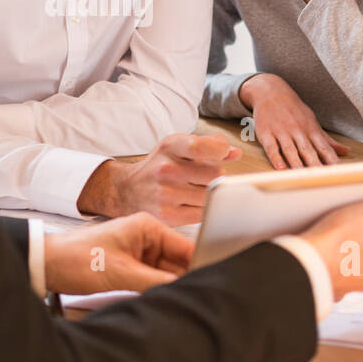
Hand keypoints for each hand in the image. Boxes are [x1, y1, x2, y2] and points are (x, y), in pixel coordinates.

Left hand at [44, 213, 193, 293]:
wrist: (48, 264)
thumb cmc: (78, 259)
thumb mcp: (121, 274)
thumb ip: (155, 283)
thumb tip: (183, 291)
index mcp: (148, 227)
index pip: (187, 247)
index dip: (201, 266)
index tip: (210, 285)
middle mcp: (147, 237)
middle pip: (179, 262)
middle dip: (184, 280)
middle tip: (193, 300)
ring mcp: (139, 252)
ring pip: (167, 274)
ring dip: (169, 287)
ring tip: (177, 302)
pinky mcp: (131, 266)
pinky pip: (153, 280)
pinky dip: (156, 290)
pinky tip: (160, 301)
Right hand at [77, 134, 241, 225]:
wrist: (127, 190)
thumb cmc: (159, 166)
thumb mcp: (177, 146)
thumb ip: (208, 145)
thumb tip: (234, 153)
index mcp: (170, 147)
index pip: (201, 146)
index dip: (220, 149)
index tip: (222, 152)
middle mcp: (166, 169)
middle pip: (215, 174)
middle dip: (216, 175)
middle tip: (206, 176)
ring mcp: (167, 194)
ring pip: (211, 195)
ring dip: (210, 193)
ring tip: (197, 189)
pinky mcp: (169, 215)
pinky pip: (203, 213)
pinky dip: (204, 208)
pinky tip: (192, 201)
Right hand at [240, 73, 349, 168]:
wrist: (271, 92)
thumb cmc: (294, 110)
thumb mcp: (312, 122)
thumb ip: (327, 140)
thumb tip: (346, 151)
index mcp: (310, 129)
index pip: (323, 146)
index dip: (331, 158)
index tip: (338, 170)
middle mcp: (297, 131)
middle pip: (307, 150)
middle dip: (315, 164)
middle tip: (321, 176)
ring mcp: (281, 132)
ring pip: (290, 149)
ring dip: (296, 162)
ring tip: (301, 174)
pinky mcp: (266, 133)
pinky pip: (271, 147)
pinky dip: (275, 157)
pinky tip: (280, 167)